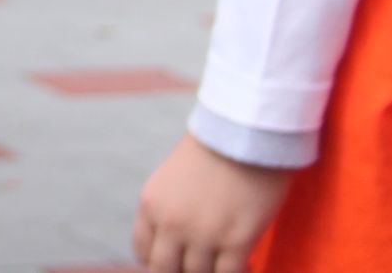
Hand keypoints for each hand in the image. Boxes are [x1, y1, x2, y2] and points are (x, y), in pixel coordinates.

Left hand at [134, 134, 290, 272]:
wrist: (244, 133)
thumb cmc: (214, 152)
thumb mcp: (173, 179)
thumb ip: (168, 208)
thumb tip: (175, 240)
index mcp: (151, 205)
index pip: (143, 252)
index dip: (160, 262)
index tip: (178, 261)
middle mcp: (171, 223)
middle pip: (165, 270)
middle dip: (182, 272)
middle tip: (201, 264)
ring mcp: (203, 235)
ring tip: (226, 262)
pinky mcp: (236, 241)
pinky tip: (248, 266)